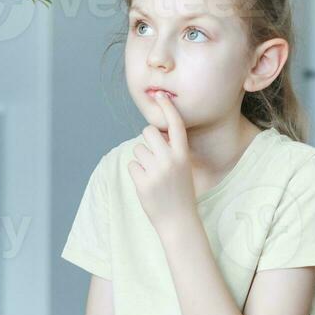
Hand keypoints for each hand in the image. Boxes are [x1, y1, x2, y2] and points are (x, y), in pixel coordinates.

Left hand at [128, 92, 196, 231]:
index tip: (160, 95)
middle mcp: (170, 160)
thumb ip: (171, 150)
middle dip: (147, 139)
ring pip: (137, 149)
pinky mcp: (142, 182)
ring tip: (152, 175)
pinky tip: (146, 184)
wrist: (178, 220)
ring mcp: (155, 171)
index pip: (175, 125)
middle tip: (152, 154)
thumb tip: (155, 133)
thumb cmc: (180, 191)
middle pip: (148, 132)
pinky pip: (131, 165)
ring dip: (141, 159)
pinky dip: (136, 173)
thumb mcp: (183, 167)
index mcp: (182, 155)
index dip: (168, 108)